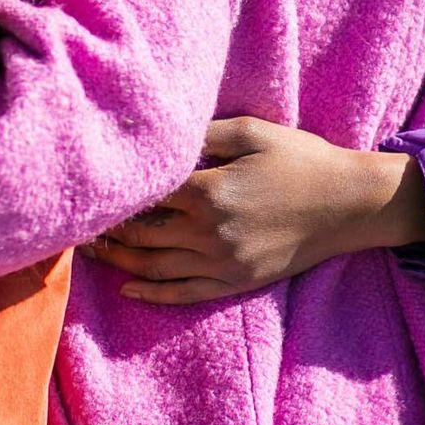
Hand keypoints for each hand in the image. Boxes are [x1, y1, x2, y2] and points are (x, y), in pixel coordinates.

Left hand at [83, 117, 424, 304]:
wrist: (349, 204)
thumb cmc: (301, 159)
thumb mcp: (252, 131)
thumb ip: (203, 135)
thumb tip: (161, 142)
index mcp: (209, 190)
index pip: (144, 197)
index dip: (114, 195)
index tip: (88, 192)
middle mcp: (210, 232)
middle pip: (140, 235)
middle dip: (106, 230)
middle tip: (75, 224)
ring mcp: (223, 263)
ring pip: (155, 267)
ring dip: (118, 261)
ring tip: (91, 252)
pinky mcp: (237, 282)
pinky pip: (185, 293)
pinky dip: (152, 293)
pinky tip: (129, 287)